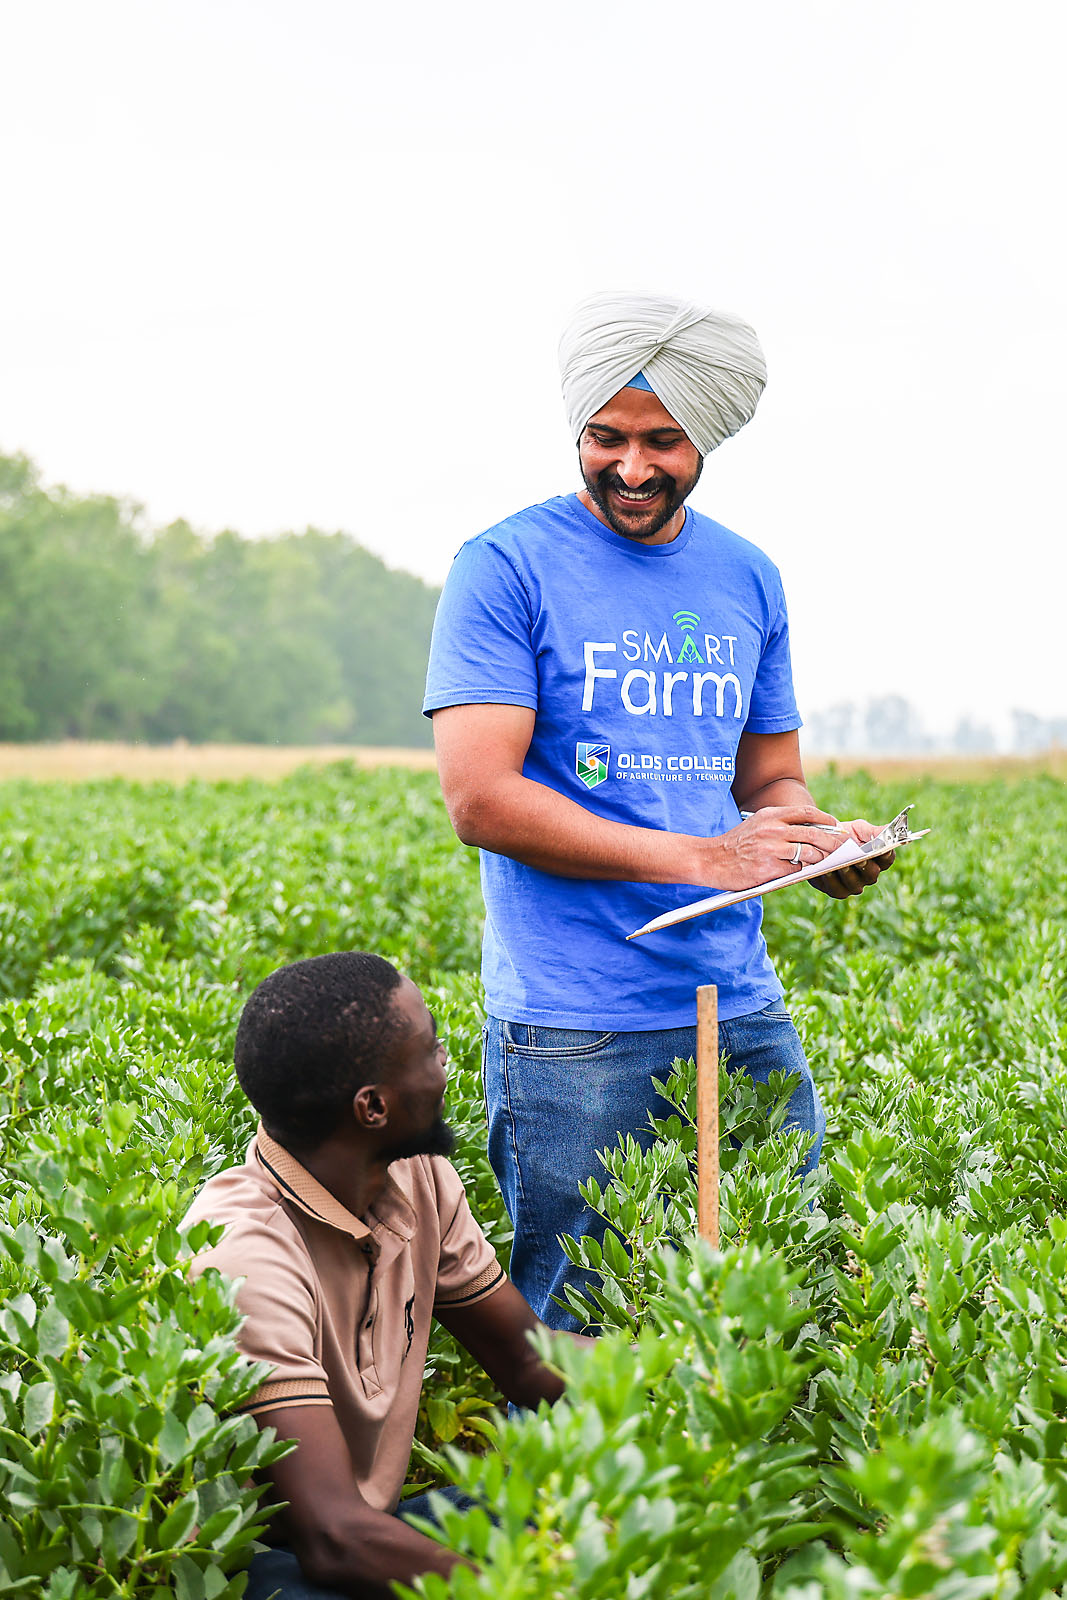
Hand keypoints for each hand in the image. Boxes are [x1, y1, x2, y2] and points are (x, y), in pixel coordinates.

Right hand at [710, 806, 848, 891]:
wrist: (711, 860)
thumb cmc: (736, 844)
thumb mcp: (757, 824)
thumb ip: (781, 825)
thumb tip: (811, 832)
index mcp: (771, 815)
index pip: (807, 812)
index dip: (825, 819)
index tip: (835, 826)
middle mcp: (772, 829)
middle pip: (814, 833)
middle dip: (832, 841)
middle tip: (840, 848)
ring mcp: (771, 849)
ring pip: (809, 852)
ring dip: (820, 858)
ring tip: (822, 861)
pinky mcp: (769, 868)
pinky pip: (796, 869)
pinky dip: (802, 870)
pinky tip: (801, 870)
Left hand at [810, 817, 895, 899]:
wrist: (818, 841)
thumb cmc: (843, 835)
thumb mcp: (858, 829)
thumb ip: (873, 831)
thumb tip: (890, 829)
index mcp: (877, 860)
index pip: (887, 859)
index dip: (886, 855)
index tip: (884, 848)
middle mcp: (867, 875)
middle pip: (871, 874)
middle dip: (866, 866)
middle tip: (861, 859)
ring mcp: (852, 885)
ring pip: (854, 884)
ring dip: (848, 874)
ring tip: (842, 865)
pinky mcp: (836, 890)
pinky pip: (836, 889)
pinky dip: (831, 880)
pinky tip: (827, 871)